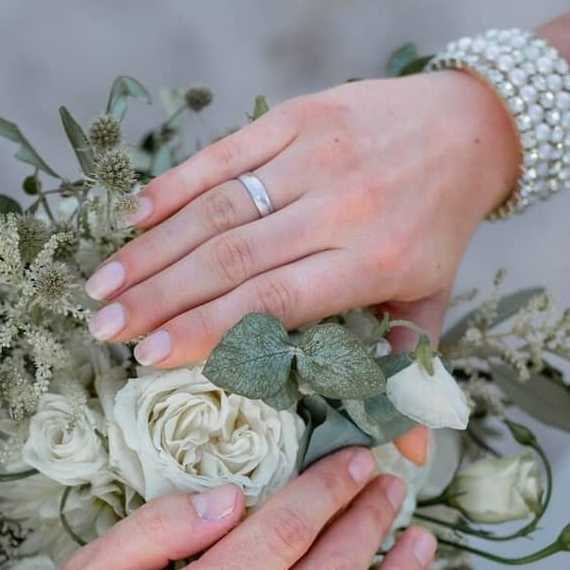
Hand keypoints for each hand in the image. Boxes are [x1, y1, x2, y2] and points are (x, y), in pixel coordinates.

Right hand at [83, 71, 516, 461]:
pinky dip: (173, 186)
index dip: (208, 328)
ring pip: (219, 207)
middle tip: (104, 330)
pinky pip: (225, 153)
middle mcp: (342, 206)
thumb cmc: (437, 227)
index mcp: (374, 261)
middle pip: (233, 258)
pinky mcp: (297, 114)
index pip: (275, 301)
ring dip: (153, 249)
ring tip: (102, 286)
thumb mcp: (430, 300)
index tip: (151, 358)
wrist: (467, 126)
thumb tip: (407, 455)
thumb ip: (404, 369)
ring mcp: (316, 154)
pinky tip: (131, 219)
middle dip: (159, 297)